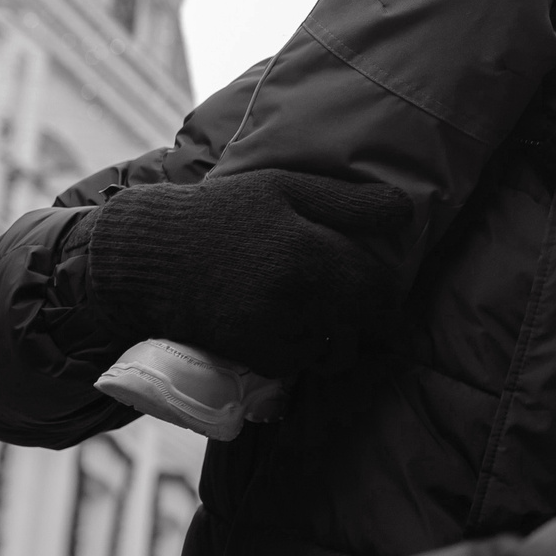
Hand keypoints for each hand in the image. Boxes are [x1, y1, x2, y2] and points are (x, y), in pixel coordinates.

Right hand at [86, 170, 413, 377]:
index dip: (387, 292)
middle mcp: (298, 299)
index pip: (380, 288)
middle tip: (358, 310)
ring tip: (317, 317)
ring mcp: (276, 333)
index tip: (380, 288)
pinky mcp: (254, 359)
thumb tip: (407, 212)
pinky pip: (301, 367)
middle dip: (368, 322)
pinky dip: (301, 354)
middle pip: (364, 327)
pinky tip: (285, 328)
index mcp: (311, 252)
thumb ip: (347, 202)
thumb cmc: (222, 214)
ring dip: (337, 342)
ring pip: (336, 353)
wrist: (148, 260)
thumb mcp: (283, 188)